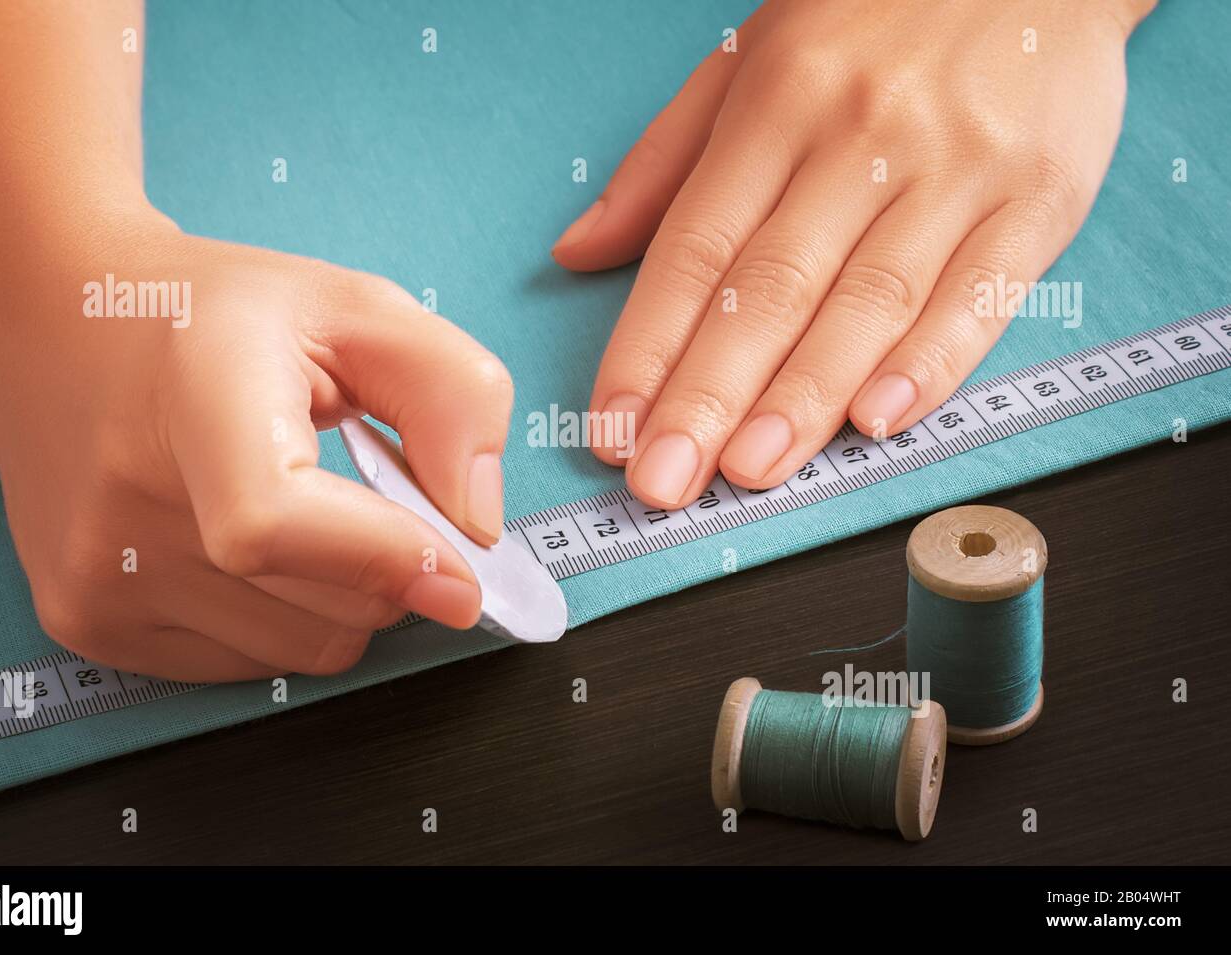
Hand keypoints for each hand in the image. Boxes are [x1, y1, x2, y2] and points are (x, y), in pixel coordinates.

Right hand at [0, 213, 513, 681]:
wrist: (54, 322)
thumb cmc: (217, 317)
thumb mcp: (359, 309)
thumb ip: (452, 396)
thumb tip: (477, 527)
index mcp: (192, 398)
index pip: (274, 526)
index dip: (384, 560)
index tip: (463, 572)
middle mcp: (122, 498)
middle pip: (319, 609)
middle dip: (390, 570)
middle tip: (377, 498)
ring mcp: (94, 575)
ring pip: (299, 650)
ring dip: (340, 599)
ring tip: (301, 507)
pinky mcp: (86, 623)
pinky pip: (249, 666)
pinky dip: (283, 617)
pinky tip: (253, 545)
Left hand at [553, 0, 1152, 507]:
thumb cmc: (876, 15)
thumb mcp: (748, 59)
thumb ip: (663, 165)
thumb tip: (579, 252)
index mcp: (778, 105)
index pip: (695, 250)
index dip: (647, 348)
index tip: (612, 427)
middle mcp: (862, 139)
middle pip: (771, 289)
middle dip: (708, 397)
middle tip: (663, 481)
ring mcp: (955, 170)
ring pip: (867, 303)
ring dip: (802, 400)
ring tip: (748, 471)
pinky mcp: (1038, 198)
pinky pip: (980, 295)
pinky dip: (931, 363)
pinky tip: (878, 420)